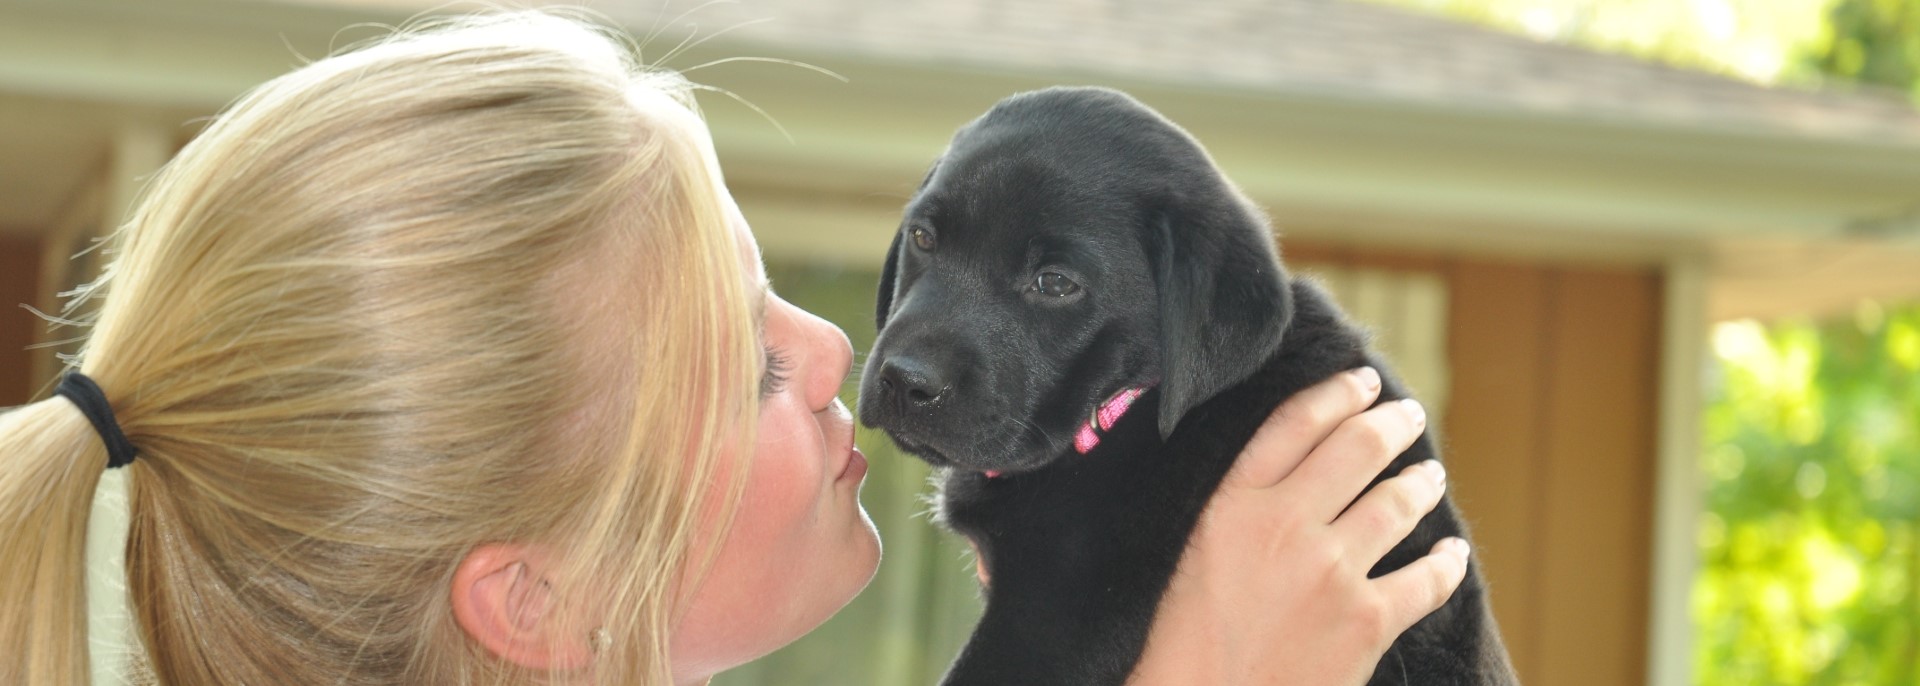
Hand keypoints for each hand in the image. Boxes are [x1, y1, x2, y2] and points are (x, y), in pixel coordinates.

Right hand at [1129, 367, 1469, 684]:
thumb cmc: (1181, 644)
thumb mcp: (1191, 555)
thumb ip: (1233, 511)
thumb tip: (1281, 479)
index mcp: (1232, 505)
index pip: (1296, 423)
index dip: (1336, 393)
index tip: (1360, 382)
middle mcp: (1286, 526)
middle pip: (1357, 449)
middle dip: (1391, 423)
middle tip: (1408, 415)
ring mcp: (1332, 572)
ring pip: (1397, 502)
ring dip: (1421, 482)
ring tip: (1429, 474)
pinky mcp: (1366, 622)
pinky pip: (1427, 578)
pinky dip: (1447, 562)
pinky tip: (1452, 554)